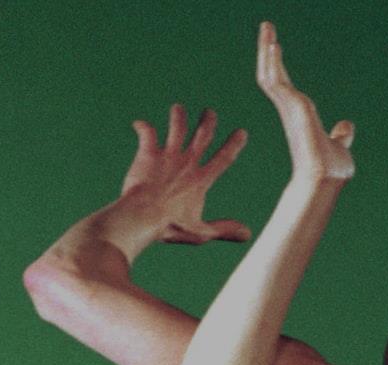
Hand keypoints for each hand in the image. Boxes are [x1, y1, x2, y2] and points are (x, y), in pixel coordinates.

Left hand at [121, 105, 249, 243]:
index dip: (234, 144)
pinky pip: (147, 134)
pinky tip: (138, 124)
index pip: (224, 158)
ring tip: (178, 108)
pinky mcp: (148, 155)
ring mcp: (168, 157)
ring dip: (178, 117)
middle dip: (208, 122)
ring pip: (177, 128)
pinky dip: (143, 127)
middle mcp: (187, 163)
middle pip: (203, 136)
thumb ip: (224, 229)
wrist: (142, 216)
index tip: (241, 132)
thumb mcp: (201, 232)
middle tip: (209, 112)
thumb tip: (248, 234)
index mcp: (201, 180)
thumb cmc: (170, 227)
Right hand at [257, 22, 353, 181]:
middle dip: (267, 51)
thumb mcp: (340, 145)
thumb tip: (347, 126)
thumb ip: (341, 135)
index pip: (283, 84)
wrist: (325, 179)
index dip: (278, 65)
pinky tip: (273, 45)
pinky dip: (274, 62)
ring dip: (267, 50)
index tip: (275, 46)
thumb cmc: (330, 169)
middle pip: (272, 74)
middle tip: (267, 27)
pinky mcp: (292, 108)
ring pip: (270, 74)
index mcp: (298, 115)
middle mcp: (289, 110)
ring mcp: (288, 108)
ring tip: (267, 27)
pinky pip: (276, 81)